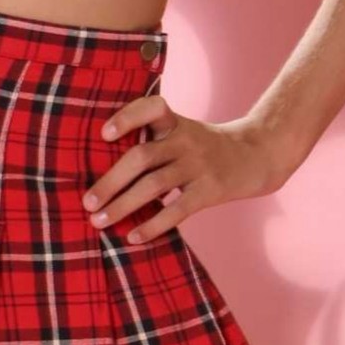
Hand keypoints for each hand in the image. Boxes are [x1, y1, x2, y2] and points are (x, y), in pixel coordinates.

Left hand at [81, 97, 288, 244]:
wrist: (257, 156)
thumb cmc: (207, 148)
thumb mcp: (184, 132)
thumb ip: (153, 142)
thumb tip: (104, 173)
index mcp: (175, 123)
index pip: (151, 108)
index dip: (127, 118)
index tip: (105, 134)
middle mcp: (185, 140)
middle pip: (141, 157)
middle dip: (110, 181)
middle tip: (87, 202)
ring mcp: (199, 165)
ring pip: (154, 186)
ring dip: (123, 205)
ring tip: (99, 221)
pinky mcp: (211, 190)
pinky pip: (177, 210)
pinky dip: (153, 225)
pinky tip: (134, 237)